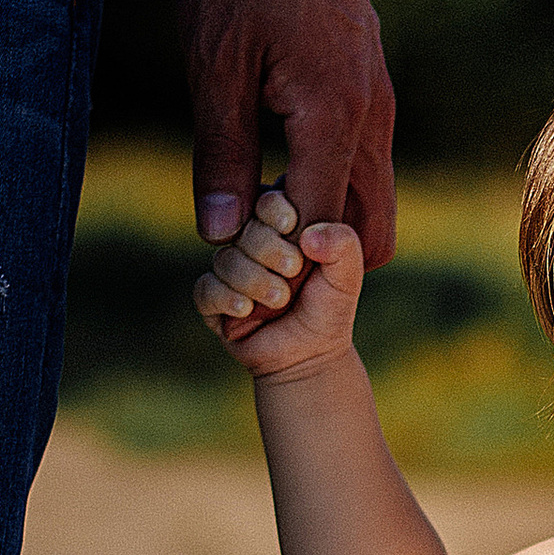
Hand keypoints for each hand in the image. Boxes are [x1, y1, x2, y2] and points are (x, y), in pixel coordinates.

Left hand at [176, 0, 397, 261]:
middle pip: (369, 232)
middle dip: (314, 260)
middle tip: (247, 251)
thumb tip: (221, 233)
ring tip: (248, 209)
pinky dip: (322, 182)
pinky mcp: (366, 83)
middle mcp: (373, 116)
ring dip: (316, 219)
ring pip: (367, 196)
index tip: (232, 274)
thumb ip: (222, 154)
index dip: (278, 265)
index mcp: (336, 116)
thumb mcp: (214, 65)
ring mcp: (376, 99)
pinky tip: (265, 164)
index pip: (321, 233)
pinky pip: (359, 160)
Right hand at [194, 196, 364, 376]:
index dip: (275, 209)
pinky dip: (226, 298)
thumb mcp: (346, 277)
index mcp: (280, 227)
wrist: (310, 354)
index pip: (268, 200)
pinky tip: (246, 310)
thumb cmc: (328, 307)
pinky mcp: (212, 299)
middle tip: (293, 271)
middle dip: (270, 251)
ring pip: (226, 260)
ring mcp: (229, 269)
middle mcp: (250, 242)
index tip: (291, 225)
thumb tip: (309, 233)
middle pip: (246, 230)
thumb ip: (343, 246)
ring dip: (254, 280)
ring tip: (279, 301)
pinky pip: (206, 290)